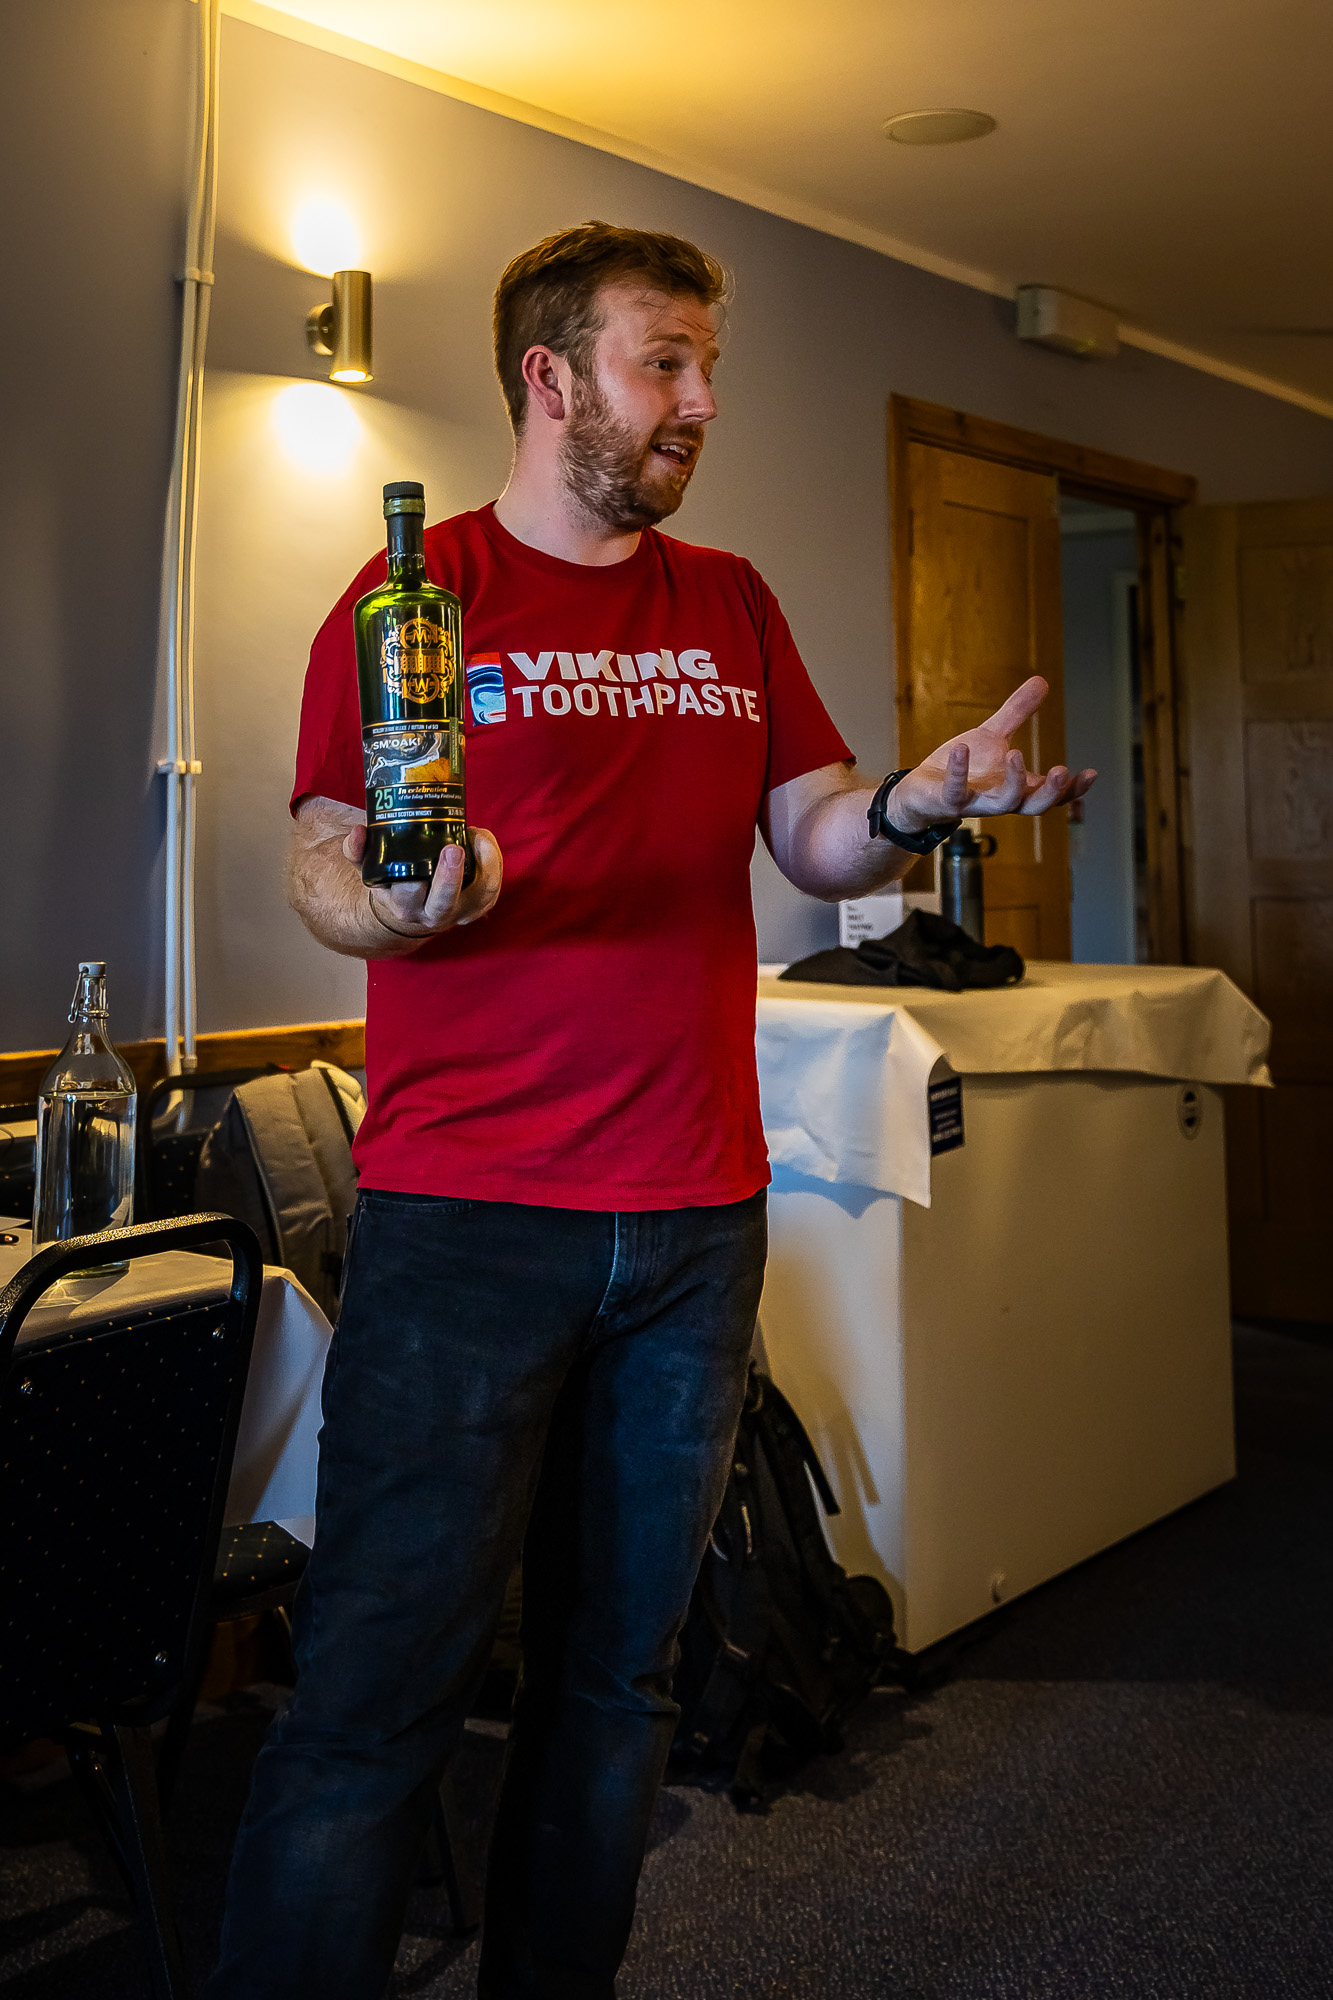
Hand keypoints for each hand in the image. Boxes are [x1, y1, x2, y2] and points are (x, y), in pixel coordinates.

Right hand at [344, 824, 503, 941]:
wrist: (413, 912)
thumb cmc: (395, 884)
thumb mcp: (372, 871)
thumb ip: (358, 852)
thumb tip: (358, 832)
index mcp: (405, 905)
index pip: (408, 895)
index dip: (415, 877)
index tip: (417, 854)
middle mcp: (433, 913)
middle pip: (443, 901)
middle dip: (448, 877)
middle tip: (452, 848)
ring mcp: (461, 911)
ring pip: (481, 896)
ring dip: (485, 866)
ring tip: (477, 835)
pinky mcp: (480, 905)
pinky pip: (494, 889)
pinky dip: (494, 864)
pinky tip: (484, 840)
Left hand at [887, 677, 1096, 833]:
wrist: (922, 788)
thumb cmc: (963, 767)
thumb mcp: (993, 735)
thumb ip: (1018, 712)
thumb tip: (1042, 681)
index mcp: (1017, 786)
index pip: (1052, 794)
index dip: (1073, 788)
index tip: (1092, 773)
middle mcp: (1001, 799)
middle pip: (1035, 806)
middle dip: (1051, 792)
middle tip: (1063, 771)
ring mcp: (976, 803)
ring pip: (1003, 804)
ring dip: (1014, 782)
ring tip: (1016, 753)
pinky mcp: (948, 802)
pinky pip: (956, 792)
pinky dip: (959, 771)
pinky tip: (962, 749)